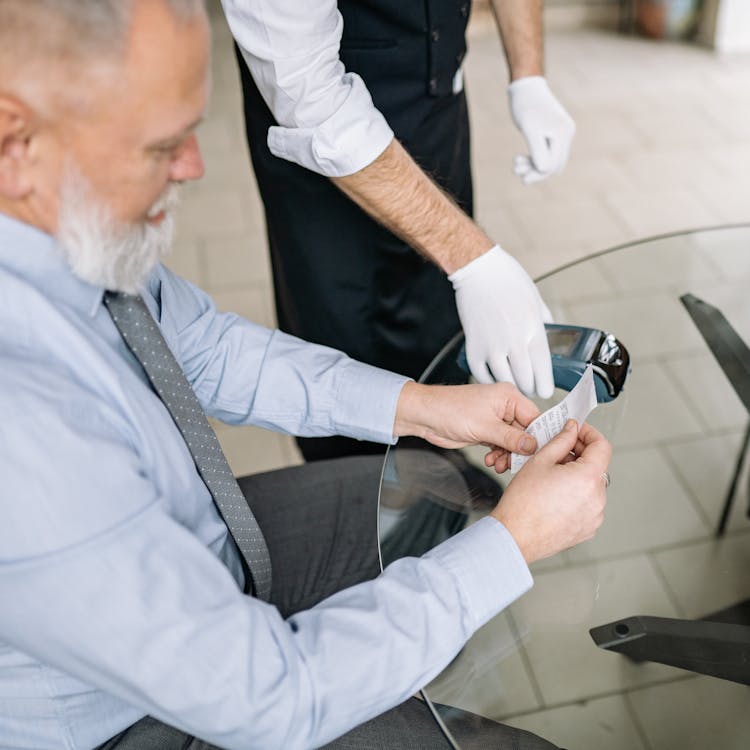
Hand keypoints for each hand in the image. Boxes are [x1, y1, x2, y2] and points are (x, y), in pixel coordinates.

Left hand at [394, 381, 540, 472]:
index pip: (535, 418)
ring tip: (498, 464)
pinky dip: (498, 455)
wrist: (425, 416)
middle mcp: (504, 407)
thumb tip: (533, 446)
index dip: (538, 437)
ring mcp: (495, 420)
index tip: (538, 454)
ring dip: (508, 456)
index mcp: (508, 397)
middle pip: (525, 433)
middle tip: (514, 464)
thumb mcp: (485, 427)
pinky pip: (501, 445)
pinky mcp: (486, 431)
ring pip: (513, 442)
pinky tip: (491, 460)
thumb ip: (511, 438)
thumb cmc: (449, 409)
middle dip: (520, 451)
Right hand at [449, 245, 553, 397]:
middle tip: (528, 388)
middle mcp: (514, 340)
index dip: (544, 386)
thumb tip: (550, 337)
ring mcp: (492, 345)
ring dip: (509, 386)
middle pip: (525, 380)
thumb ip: (544, 322)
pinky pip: (481, 374)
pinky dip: (487, 380)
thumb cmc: (508, 280)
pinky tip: (492, 377)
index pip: (543, 369)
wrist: (480, 271)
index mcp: (534, 328)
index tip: (544, 391)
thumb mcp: (537, 300)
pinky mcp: (473, 346)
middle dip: (528, 388)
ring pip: (503, 380)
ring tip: (512, 384)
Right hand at [491, 419, 610, 562]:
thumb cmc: (523, 503)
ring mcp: (595, 515)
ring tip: (552, 476)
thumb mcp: (540, 460)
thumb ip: (561, 440)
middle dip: (579, 455)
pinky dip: (576, 495)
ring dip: (577, 475)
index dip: (588, 433)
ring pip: (591, 485)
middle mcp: (598, 498)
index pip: (602, 445)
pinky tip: (555, 494)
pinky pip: (588, 503)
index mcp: (588, 478)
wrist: (515, 535)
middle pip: (597, 466)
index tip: (577, 431)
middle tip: (558, 451)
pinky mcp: (588, 528)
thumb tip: (571, 430)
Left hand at [508, 76, 574, 184]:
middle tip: (515, 169)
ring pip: (551, 160)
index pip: (552, 165)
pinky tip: (522, 157)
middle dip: (535, 170)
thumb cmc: (525, 106)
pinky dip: (536, 157)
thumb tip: (544, 170)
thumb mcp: (529, 130)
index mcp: (563, 134)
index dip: (537, 173)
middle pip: (554, 165)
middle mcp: (568, 134)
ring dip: (534, 165)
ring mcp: (564, 133)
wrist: (527, 85)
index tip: (519, 173)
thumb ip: (538, 150)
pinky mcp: (557, 132)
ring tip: (516, 162)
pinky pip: (549, 153)